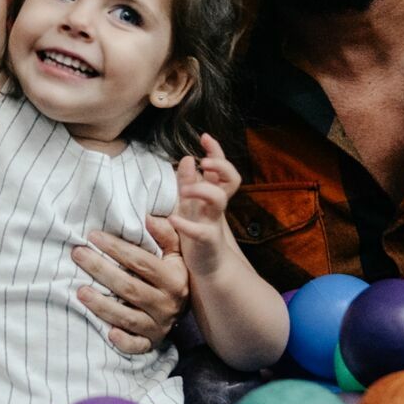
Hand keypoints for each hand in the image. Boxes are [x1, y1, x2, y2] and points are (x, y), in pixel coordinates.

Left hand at [74, 215, 190, 355]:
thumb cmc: (172, 274)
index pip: (141, 261)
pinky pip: (136, 346)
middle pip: (130, 288)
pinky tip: (108, 333)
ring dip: (103, 305)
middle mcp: (168, 304)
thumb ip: (166, 235)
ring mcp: (159, 325)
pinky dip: (123, 341)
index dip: (116, 248)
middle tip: (78, 255)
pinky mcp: (151, 343)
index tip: (93, 236)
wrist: (187, 308)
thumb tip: (149, 218)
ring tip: (80, 291)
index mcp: (174, 279)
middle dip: (101, 270)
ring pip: (128, 317)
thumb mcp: (175, 254)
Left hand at [169, 134, 240, 268]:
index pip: (221, 168)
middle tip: (203, 161)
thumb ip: (187, 182)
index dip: (217, 151)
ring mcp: (214, 223)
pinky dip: (186, 224)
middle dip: (220, 166)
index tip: (205, 136)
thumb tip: (186, 157)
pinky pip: (201, 231)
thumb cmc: (197, 231)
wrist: (208, 266)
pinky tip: (172, 219)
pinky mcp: (207, 242)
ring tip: (185, 191)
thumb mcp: (190, 204)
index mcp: (212, 195)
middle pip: (231, 179)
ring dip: (202, 190)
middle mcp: (216, 207)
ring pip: (219, 199)